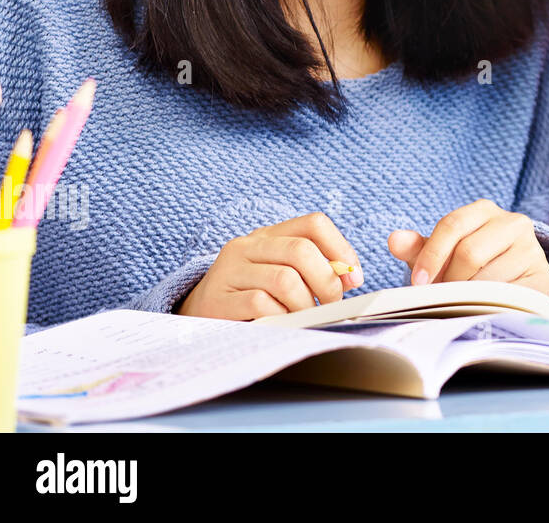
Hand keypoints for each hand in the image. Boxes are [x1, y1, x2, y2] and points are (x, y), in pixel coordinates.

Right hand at [176, 212, 364, 319]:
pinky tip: (280, 324)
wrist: (195, 317)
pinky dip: (280, 317)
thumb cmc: (249, 298)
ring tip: (305, 317)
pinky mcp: (217, 298)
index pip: (314, 223)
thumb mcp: (280, 276)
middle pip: (302, 250)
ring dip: (304, 304)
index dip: (341, 249)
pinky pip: (261, 304)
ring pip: (285, 279)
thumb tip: (350, 276)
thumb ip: (313, 270)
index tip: (353, 278)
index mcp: (269, 235)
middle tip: (331, 304)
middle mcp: (247, 245)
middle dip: (326, 282)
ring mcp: (230, 270)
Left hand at [388, 199, 548, 296]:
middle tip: (442, 296)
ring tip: (462, 301)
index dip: (431, 256)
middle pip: (469, 252)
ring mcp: (531, 247)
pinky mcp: (543, 274)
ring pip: (488, 276)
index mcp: (483, 210)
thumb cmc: (472, 263)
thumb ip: (419, 247)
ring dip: (468, 295)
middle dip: (450, 280)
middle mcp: (512, 222)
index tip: (417, 282)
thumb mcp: (443, 254)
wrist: (516, 278)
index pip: (452, 225)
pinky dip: (489, 304)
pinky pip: (507, 294)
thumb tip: (394, 239)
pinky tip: (484, 305)